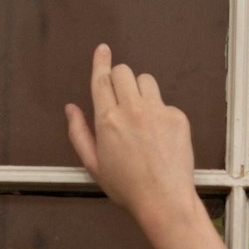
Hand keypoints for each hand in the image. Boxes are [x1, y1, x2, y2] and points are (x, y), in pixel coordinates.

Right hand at [65, 44, 195, 220]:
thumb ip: (79, 133)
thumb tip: (71, 109)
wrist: (164, 200)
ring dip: (140, 90)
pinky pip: (165, 102)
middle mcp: (132, 109)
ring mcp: (157, 111)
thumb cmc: (126, 187)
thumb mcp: (93, 164)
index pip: (101, 79)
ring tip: (141, 116)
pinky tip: (159, 136)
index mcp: (107, 119)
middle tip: (121, 97)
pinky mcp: (178, 117)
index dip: (101, 61)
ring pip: (146, 80)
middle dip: (120, 78)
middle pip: (124, 72)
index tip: (103, 49)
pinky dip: (160, 112)